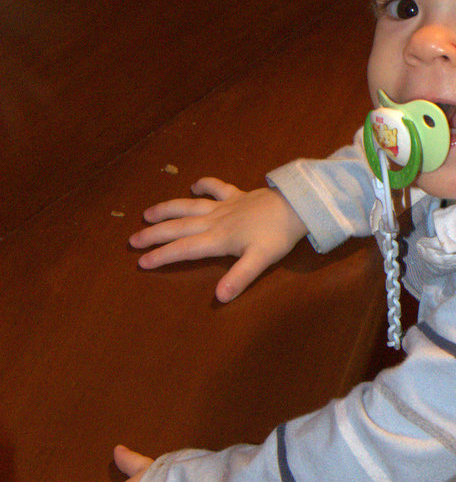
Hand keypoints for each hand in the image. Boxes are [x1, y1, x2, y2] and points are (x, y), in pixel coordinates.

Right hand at [129, 178, 307, 301]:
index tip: (141, 262)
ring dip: (168, 209)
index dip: (161, 256)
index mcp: (217, 239)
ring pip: (189, 206)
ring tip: (148, 213)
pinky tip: (194, 185)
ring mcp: (225, 205)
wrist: (297, 205)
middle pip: (178, 227)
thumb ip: (238, 277)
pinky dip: (204, 184)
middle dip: (154, 234)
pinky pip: (216, 187)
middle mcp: (215, 220)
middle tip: (133, 240)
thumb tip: (219, 297)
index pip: (183, 249)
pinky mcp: (238, 194)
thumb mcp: (260, 260)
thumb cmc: (278, 235)